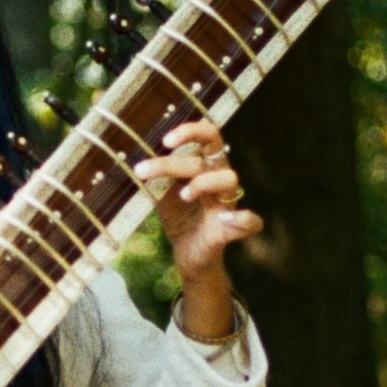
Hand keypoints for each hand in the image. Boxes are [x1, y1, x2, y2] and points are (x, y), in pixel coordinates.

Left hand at [132, 119, 261, 317]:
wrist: (188, 255)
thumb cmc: (178, 217)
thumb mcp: (162, 194)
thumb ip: (156, 177)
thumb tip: (135, 159)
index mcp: (205, 167)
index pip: (208, 137)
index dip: (190, 132)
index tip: (165, 141)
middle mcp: (220, 179)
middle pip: (209, 157)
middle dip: (174, 163)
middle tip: (142, 170)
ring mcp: (228, 203)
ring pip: (229, 179)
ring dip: (204, 183)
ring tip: (184, 196)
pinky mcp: (231, 230)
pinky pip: (252, 222)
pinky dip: (243, 219)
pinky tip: (225, 218)